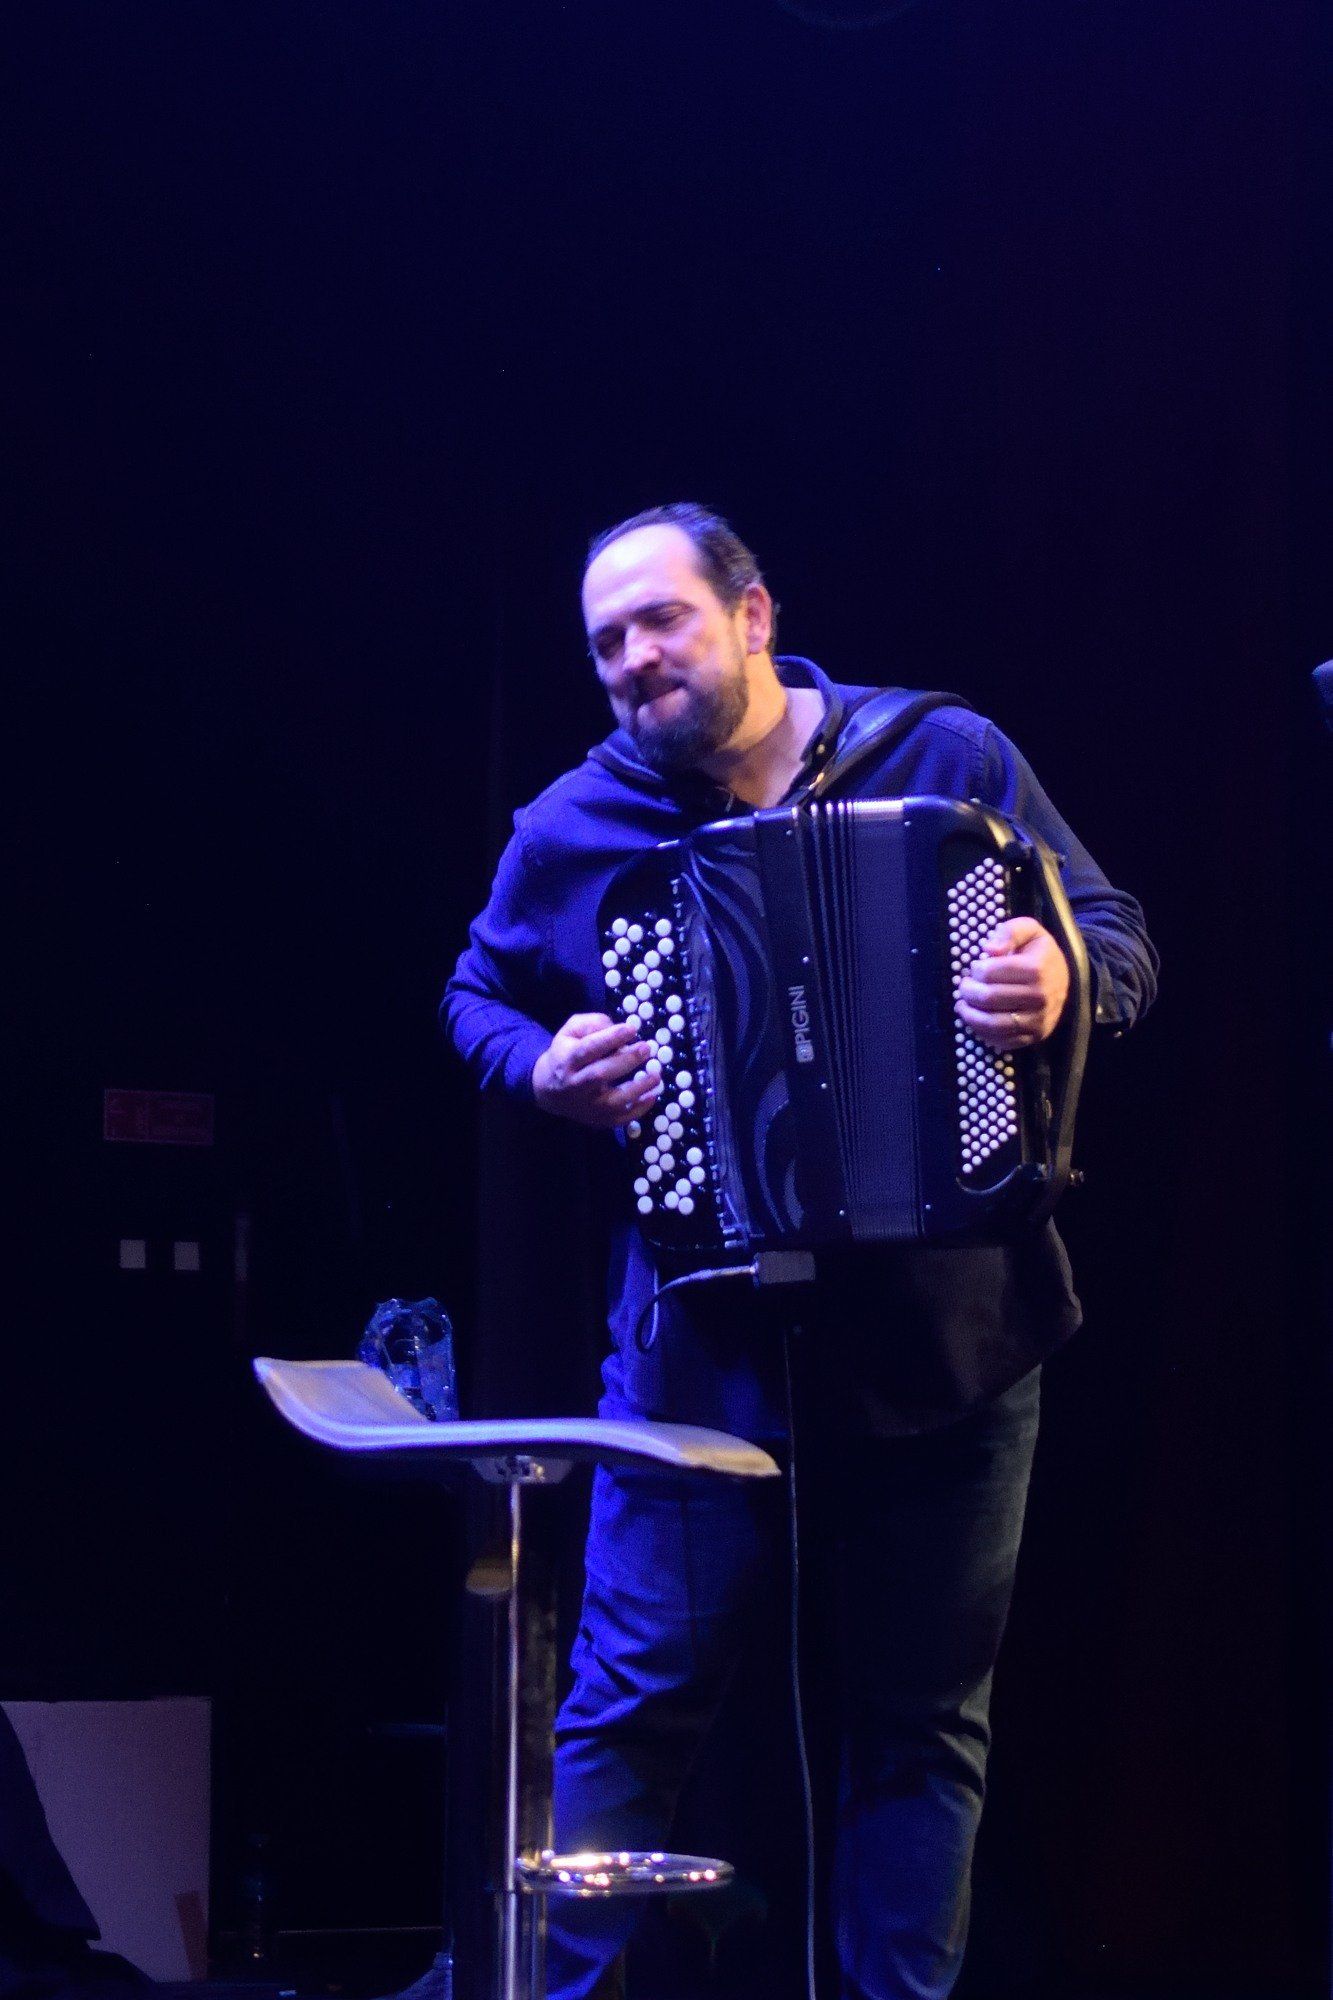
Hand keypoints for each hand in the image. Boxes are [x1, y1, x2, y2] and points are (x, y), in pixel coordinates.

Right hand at [531, 1013, 661, 1128]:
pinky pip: (619, 1119)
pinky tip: (652, 1096)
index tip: (632, 1028)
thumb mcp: (570, 1032)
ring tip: (656, 1075)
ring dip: (637, 1088)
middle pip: (600, 1075)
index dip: (610, 1038)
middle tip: (647, 1048)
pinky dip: (638, 1111)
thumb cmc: (565, 1054)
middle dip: (626, 1061)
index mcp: (567, 1060)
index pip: (588, 1049)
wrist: (547, 1090)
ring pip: (612, 1101)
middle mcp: (575, 1085)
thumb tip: (617, 1027)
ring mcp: (587, 1105)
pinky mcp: (597, 1119)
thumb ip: (591, 1024)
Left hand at [954, 916, 1069, 1052]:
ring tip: (963, 1005)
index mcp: (1036, 969)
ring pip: (993, 1024)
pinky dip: (983, 1033)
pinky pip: (1002, 1041)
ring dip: (970, 1015)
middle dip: (968, 992)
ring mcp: (1038, 1020)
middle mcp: (1040, 997)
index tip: (975, 968)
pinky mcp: (1035, 1036)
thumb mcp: (1029, 930)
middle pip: (988, 998)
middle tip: (964, 986)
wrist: (1064, 979)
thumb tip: (989, 950)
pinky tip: (976, 1020)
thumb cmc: (1039, 953)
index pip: (989, 973)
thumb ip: (1009, 932)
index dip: (975, 970)